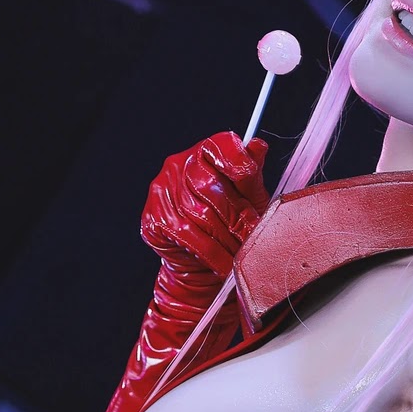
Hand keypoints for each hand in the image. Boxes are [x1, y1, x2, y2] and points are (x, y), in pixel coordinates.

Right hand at [140, 131, 268, 275]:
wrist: (201, 266)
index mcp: (204, 153)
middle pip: (210, 185)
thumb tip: (258, 146)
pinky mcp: (154, 217)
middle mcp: (179, 166)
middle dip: (237, 215)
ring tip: (242, 254)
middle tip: (253, 235)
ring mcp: (163, 190)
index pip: (220, 146)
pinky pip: (188, 236)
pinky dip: (212, 254)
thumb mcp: (248, 200)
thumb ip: (251, 177)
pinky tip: (225, 264)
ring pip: (200, 214)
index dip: (236, 161)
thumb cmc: (227, 225)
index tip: (249, 175)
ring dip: (226, 239)